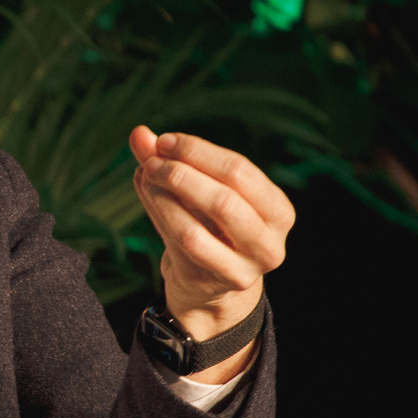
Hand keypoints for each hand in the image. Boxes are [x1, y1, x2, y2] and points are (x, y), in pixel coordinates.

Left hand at [128, 127, 294, 365]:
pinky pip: (188, 242)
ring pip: (203, 223)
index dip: (199, 152)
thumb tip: (139, 133)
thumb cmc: (205, 227)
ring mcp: (248, 266)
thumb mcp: (196, 192)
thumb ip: (172, 162)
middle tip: (152, 160)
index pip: (240, 171)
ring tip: (146, 173)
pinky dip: (163, 213)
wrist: (207, 284)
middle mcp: (271, 241)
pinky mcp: (219, 279)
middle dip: (184, 172)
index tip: (165, 141)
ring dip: (169, 192)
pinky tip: (149, 196)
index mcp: (278, 211)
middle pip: (226, 197)